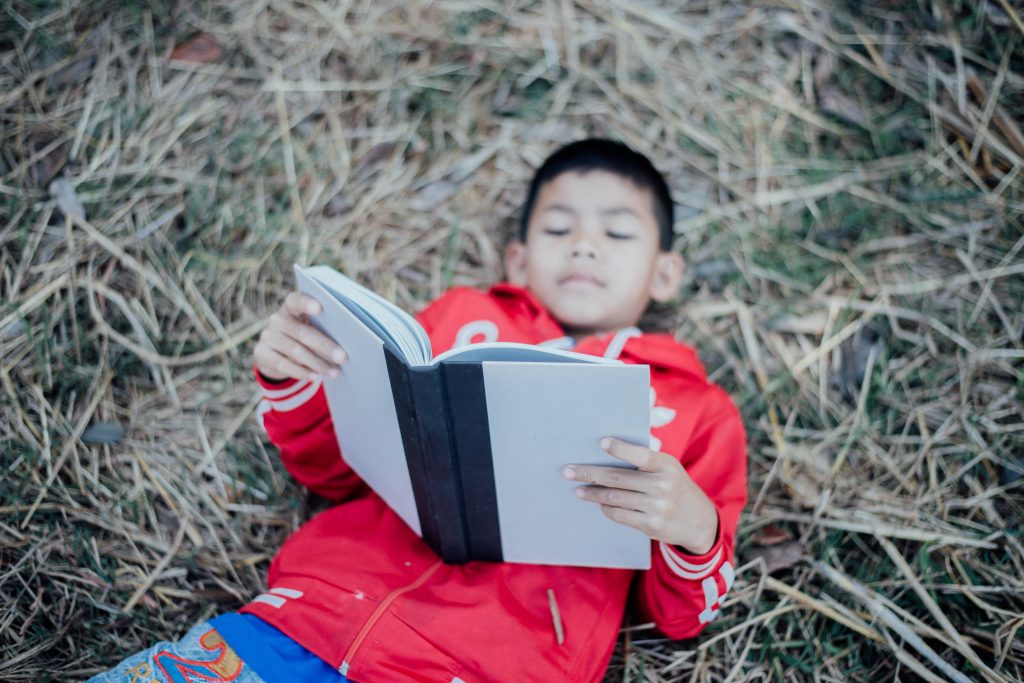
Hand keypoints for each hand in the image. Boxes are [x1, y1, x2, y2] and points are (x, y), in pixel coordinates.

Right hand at [253, 292, 347, 380]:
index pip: (296, 301)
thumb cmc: (302, 337)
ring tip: (334, 372)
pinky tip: (315, 376)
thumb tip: (339, 350)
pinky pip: (283, 365)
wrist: (274, 353)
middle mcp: (276, 319)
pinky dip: (301, 372)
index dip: (306, 303)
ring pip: (295, 351)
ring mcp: (267, 336)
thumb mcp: (309, 329)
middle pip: (302, 332)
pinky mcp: (261, 353)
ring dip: (317, 363)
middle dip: (324, 346)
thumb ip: (320, 332)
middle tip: (342, 357)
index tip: (319, 308)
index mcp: (290, 307)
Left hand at [563, 437, 718, 554]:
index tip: (601, 443)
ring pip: (614, 498)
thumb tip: (609, 445)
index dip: (620, 449)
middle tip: (568, 471)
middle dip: (589, 473)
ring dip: (592, 493)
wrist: (699, 521)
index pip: (640, 455)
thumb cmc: (675, 486)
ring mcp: (657, 507)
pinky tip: (598, 503)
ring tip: (578, 490)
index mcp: (666, 465)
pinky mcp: (651, 525)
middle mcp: (662, 486)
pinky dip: (606, 508)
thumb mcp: (668, 467)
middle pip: (617, 478)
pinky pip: (620, 515)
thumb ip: (645, 456)